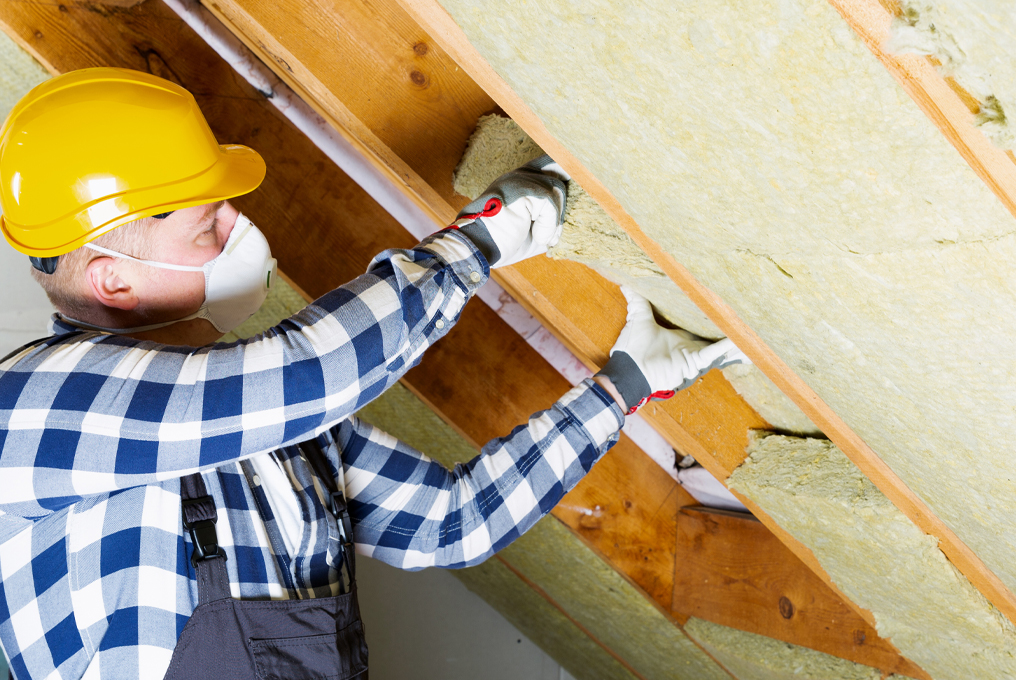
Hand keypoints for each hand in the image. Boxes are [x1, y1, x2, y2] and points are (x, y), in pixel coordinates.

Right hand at [453, 155, 568, 267]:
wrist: (476, 249)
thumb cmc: (502, 243)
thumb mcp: (535, 231)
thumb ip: (553, 220)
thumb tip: (575, 218)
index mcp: (522, 181)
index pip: (552, 163)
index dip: (566, 172)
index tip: (577, 187)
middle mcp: (520, 175)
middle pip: (559, 175)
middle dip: (563, 207)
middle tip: (552, 234)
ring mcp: (518, 179)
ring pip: (557, 189)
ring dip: (554, 220)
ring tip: (540, 237)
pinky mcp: (519, 188)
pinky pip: (548, 202)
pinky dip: (547, 224)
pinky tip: (537, 236)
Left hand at [596, 287, 750, 413]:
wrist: (629, 369)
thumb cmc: (633, 348)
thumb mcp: (638, 318)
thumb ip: (637, 301)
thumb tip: (626, 283)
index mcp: (681, 336)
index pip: (702, 326)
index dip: (714, 318)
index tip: (727, 307)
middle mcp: (691, 346)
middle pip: (717, 337)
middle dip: (733, 332)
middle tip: (751, 320)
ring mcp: (694, 355)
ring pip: (722, 347)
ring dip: (737, 341)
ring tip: (757, 333)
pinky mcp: (694, 362)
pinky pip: (715, 353)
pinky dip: (728, 346)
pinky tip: (743, 340)